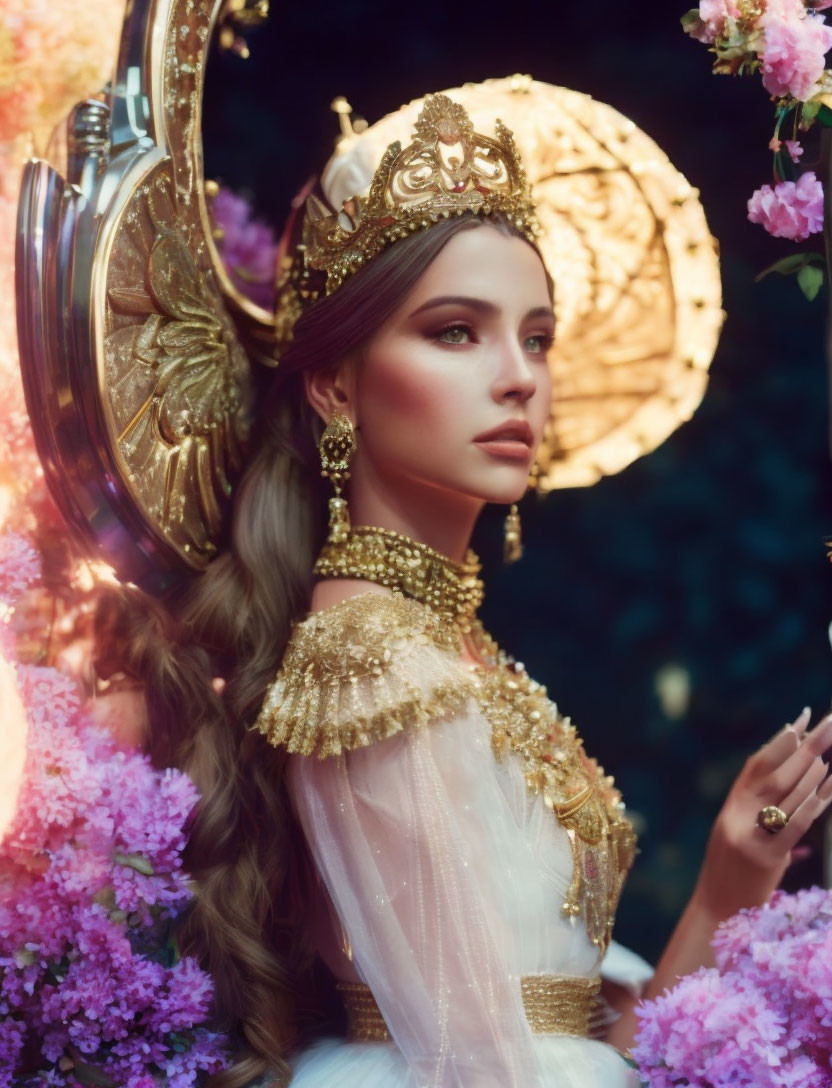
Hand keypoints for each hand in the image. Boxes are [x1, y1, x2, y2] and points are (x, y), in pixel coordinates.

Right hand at [694, 707, 831, 920]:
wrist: (716, 916)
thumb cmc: (734, 880)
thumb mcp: (743, 842)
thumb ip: (762, 820)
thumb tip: (801, 807)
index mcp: (729, 809)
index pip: (754, 766)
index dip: (778, 741)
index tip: (799, 719)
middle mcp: (735, 817)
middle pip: (773, 773)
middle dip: (804, 746)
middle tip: (828, 723)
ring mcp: (748, 836)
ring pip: (783, 795)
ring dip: (810, 771)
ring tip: (828, 753)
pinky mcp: (764, 858)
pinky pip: (792, 825)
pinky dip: (812, 804)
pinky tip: (827, 789)